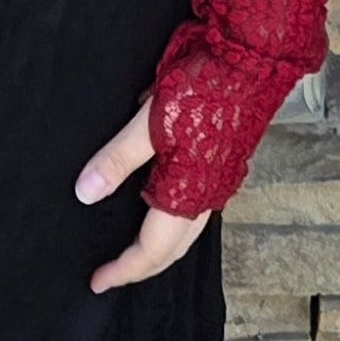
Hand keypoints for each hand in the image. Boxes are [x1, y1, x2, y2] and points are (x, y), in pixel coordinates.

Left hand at [75, 93, 211, 293]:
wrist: (253, 58)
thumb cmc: (205, 88)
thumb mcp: (149, 123)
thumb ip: (116, 160)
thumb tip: (85, 194)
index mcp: (187, 196)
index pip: (150, 251)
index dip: (122, 270)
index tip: (97, 281)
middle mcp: (206, 198)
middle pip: (170, 252)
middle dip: (140, 268)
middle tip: (111, 275)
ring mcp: (217, 184)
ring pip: (185, 234)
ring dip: (158, 250)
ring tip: (132, 252)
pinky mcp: (221, 166)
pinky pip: (194, 212)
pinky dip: (172, 224)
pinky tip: (158, 212)